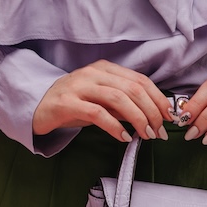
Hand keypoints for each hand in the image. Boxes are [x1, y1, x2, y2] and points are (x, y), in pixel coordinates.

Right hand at [32, 59, 173, 142]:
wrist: (36, 107)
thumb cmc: (73, 104)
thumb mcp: (100, 100)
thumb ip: (122, 104)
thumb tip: (153, 116)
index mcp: (104, 69)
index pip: (140, 80)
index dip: (158, 98)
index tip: (169, 117)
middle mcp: (93, 73)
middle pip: (133, 88)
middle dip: (152, 111)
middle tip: (159, 131)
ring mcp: (79, 86)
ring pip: (118, 98)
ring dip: (138, 118)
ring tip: (146, 135)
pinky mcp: (67, 103)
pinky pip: (97, 113)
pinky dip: (115, 126)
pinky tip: (124, 137)